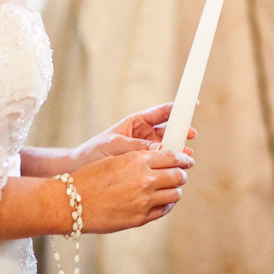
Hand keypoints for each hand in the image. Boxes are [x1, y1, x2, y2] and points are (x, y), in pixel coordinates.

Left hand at [71, 102, 194, 166]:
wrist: (82, 169)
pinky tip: (177, 168)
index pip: (161, 112)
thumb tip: (159, 149)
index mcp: (137, 122)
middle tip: (191, 135)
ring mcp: (147, 149)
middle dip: (182, 131)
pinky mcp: (146, 164)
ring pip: (169, 146)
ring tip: (186, 155)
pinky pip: (163, 162)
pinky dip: (171, 164)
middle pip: (169, 129)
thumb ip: (137, 146)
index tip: (192, 103)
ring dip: (179, 149)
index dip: (177, 108)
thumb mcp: (115, 145)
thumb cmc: (95, 152)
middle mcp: (145, 134)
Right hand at [72, 148, 192, 232]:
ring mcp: (143, 201)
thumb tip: (161, 158)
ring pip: (175, 195)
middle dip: (181, 174)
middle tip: (180, 174)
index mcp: (138, 160)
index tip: (187, 159)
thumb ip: (139, 158)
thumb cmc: (89, 177)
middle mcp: (145, 180)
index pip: (173, 157)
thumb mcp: (115, 158)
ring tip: (170, 188)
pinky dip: (166, 205)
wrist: (70, 203)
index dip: (184, 158)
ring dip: (175, 190)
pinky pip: (163, 210)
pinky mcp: (139, 219)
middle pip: (178, 176)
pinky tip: (160, 201)